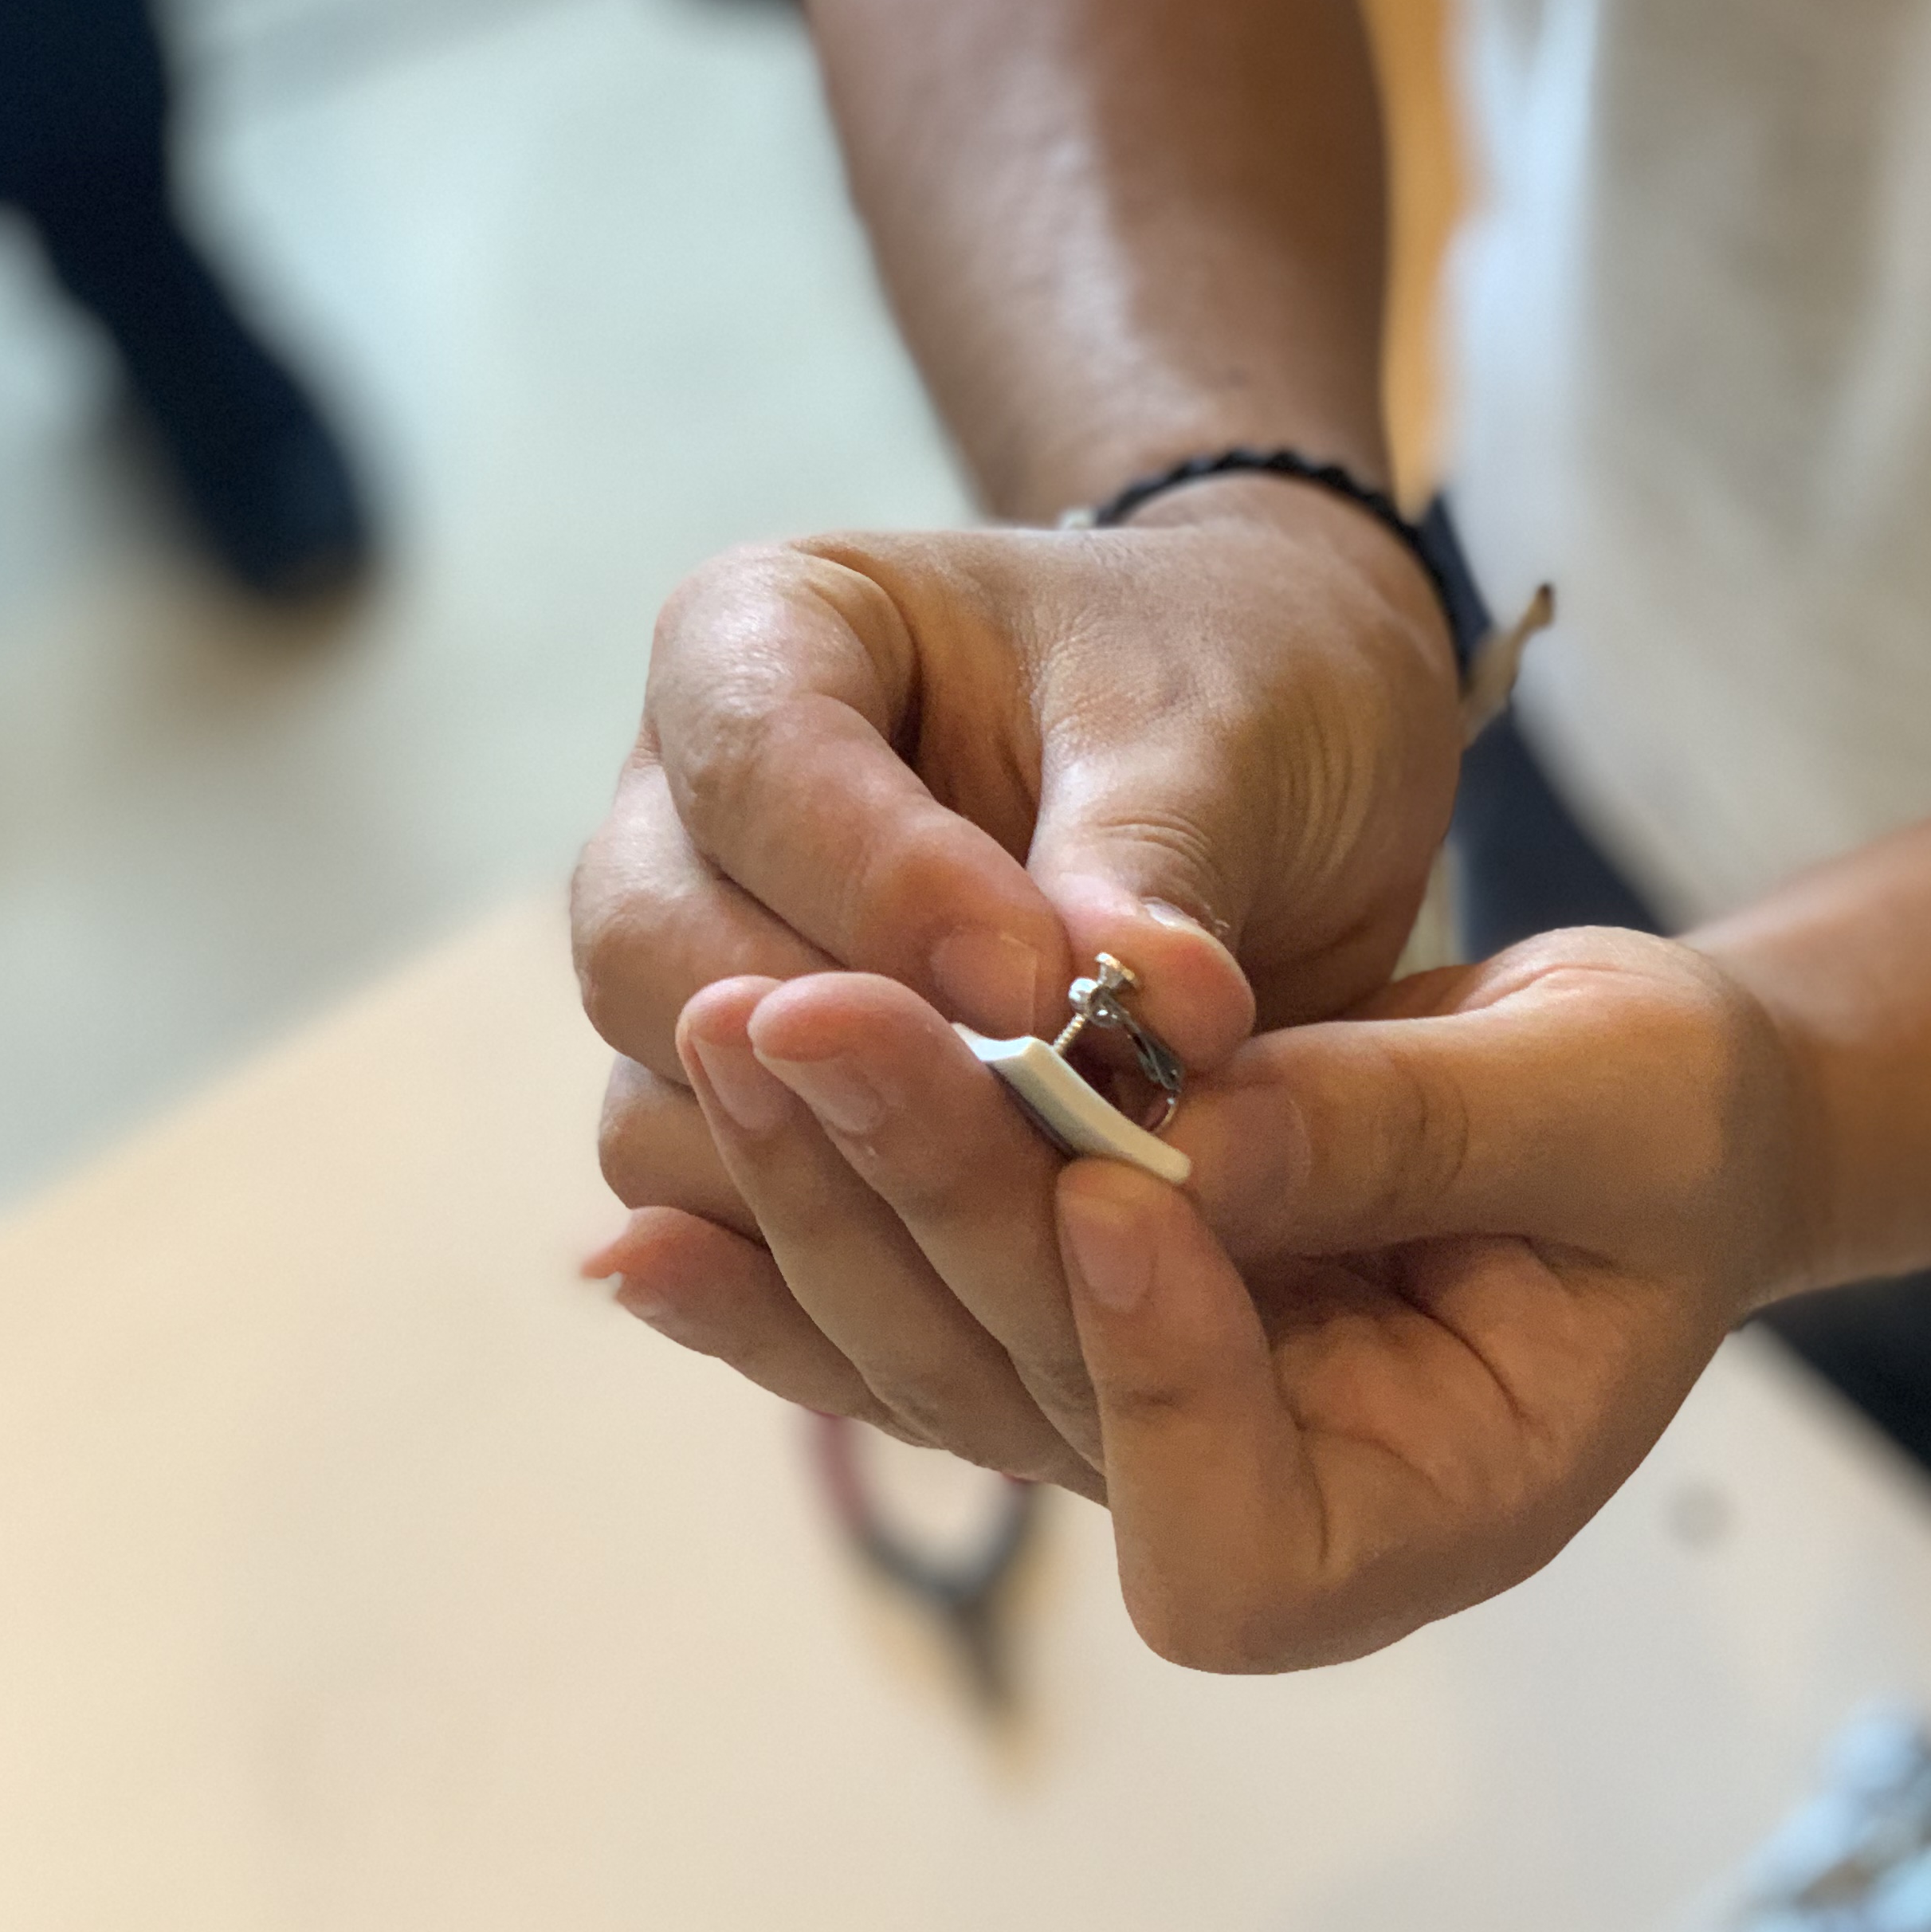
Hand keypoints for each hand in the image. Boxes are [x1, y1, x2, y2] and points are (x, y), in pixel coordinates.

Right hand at [575, 484, 1458, 1397]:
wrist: (1278, 765)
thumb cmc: (1233, 686)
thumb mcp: (1222, 733)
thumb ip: (1159, 862)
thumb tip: (1155, 1016)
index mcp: (766, 638)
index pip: (755, 765)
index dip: (882, 888)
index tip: (1039, 991)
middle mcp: (685, 810)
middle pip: (652, 953)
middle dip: (833, 1053)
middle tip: (1034, 1116)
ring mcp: (708, 973)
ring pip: (671, 1110)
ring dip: (837, 1181)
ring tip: (1036, 1216)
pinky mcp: (772, 1118)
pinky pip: (741, 1220)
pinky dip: (858, 1265)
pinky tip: (997, 1293)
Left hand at [602, 929, 1805, 1666]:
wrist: (1644, 1110)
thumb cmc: (1669, 1126)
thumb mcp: (1611, 1100)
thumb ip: (1413, 1130)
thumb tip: (1178, 1122)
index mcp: (1416, 1519)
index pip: (1230, 1540)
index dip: (1159, 1383)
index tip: (1117, 1190)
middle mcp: (1256, 1515)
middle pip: (1044, 1414)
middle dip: (934, 1211)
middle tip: (814, 1021)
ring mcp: (1148, 1431)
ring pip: (947, 1351)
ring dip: (835, 1193)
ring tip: (735, 1024)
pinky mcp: (1083, 1337)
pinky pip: (916, 1308)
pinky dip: (789, 1240)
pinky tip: (656, 1166)